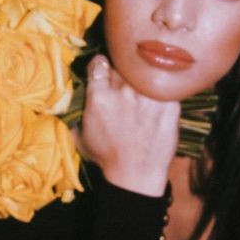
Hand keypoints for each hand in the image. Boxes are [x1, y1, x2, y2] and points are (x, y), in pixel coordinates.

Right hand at [77, 54, 178, 195]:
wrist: (136, 175)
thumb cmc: (107, 158)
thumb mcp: (81, 136)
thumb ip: (75, 112)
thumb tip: (70, 97)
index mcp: (99, 96)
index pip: (99, 64)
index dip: (101, 67)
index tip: (104, 71)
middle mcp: (123, 91)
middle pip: (122, 68)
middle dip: (121, 75)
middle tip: (124, 91)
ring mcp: (148, 96)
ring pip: (144, 75)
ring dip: (142, 83)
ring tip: (142, 97)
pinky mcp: (169, 103)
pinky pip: (163, 88)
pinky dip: (161, 94)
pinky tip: (157, 105)